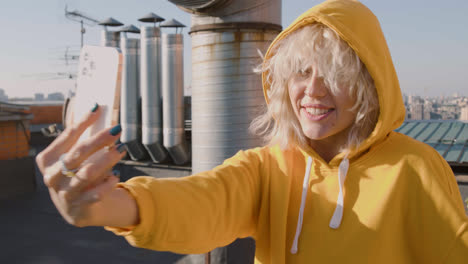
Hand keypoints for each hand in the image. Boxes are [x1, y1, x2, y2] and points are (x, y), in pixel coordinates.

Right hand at [36, 105, 126, 226]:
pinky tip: (115, 176)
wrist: (75, 208)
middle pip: (78, 153)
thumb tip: (94, 108)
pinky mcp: (78, 207)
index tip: (97, 108)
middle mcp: (52, 176)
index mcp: (47, 159)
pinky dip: (107, 184)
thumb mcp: (72, 157)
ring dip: (106, 160)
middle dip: (99, 140)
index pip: (67, 136)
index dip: (83, 121)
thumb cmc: (75, 174)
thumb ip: (79, 137)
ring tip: (121, 150)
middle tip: (117, 130)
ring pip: (87, 173)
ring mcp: (64, 193)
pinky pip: (95, 194)